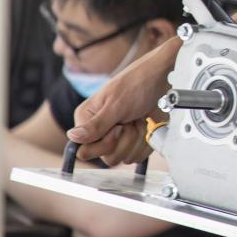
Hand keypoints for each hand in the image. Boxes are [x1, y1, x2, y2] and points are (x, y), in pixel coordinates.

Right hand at [67, 35, 178, 163]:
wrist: (164, 78)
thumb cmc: (138, 83)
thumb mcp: (116, 104)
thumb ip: (95, 125)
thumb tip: (72, 137)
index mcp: (86, 119)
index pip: (87, 150)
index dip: (107, 142)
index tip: (118, 126)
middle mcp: (99, 131)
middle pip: (108, 157)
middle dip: (126, 139)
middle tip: (131, 119)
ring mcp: (118, 137)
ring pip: (125, 158)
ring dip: (138, 138)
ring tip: (140, 119)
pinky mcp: (133, 140)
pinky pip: (139, 155)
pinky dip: (147, 141)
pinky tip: (147, 125)